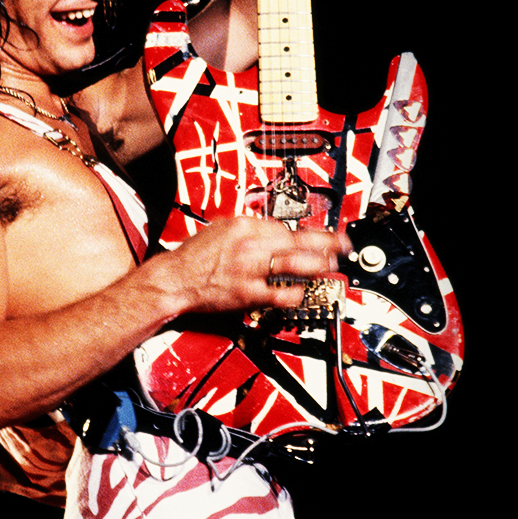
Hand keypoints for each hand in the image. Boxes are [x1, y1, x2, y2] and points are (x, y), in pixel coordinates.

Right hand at [170, 216, 349, 314]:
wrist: (176, 279)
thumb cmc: (195, 256)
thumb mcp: (221, 228)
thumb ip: (248, 228)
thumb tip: (272, 230)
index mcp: (243, 225)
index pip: (284, 226)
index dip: (305, 233)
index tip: (319, 235)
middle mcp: (250, 244)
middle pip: (298, 241)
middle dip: (325, 244)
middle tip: (342, 246)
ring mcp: (250, 269)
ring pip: (295, 264)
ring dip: (319, 265)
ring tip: (332, 266)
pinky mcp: (248, 293)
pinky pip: (280, 293)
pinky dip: (296, 293)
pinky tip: (304, 293)